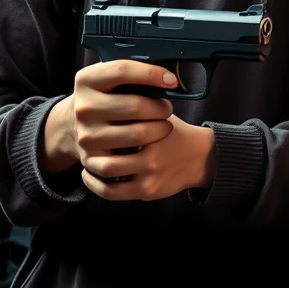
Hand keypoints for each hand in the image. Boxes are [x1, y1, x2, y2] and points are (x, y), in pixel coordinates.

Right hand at [42, 60, 178, 177]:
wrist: (73, 125)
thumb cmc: (107, 97)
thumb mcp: (109, 79)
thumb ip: (133, 74)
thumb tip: (167, 77)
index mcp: (87, 80)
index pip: (122, 71)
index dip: (151, 74)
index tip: (172, 80)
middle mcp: (83, 108)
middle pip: (135, 106)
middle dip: (161, 107)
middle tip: (167, 108)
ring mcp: (86, 135)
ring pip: (137, 134)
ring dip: (159, 130)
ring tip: (164, 126)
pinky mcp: (90, 159)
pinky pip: (126, 162)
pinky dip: (143, 155)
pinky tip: (150, 147)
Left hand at [80, 114, 215, 201]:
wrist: (201, 158)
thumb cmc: (175, 134)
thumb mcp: (163, 114)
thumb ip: (141, 108)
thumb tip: (111, 96)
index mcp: (157, 127)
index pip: (122, 118)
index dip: (105, 115)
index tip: (97, 115)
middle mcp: (152, 152)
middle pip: (111, 143)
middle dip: (96, 140)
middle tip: (88, 137)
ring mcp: (149, 173)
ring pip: (106, 168)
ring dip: (91, 162)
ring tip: (87, 156)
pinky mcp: (146, 191)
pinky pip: (110, 191)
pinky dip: (95, 184)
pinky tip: (90, 175)